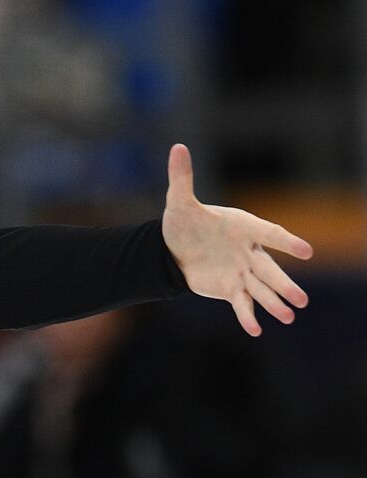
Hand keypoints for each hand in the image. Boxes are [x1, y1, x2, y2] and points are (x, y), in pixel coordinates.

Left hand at [161, 143, 312, 335]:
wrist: (171, 249)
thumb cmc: (182, 223)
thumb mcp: (179, 201)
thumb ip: (182, 177)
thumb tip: (178, 147)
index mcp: (244, 227)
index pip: (270, 234)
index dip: (287, 242)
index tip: (306, 251)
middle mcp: (248, 251)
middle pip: (270, 269)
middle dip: (285, 284)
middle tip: (302, 299)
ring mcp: (241, 272)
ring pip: (261, 288)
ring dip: (275, 302)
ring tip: (290, 316)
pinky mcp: (229, 288)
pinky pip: (242, 303)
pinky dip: (247, 316)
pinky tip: (256, 330)